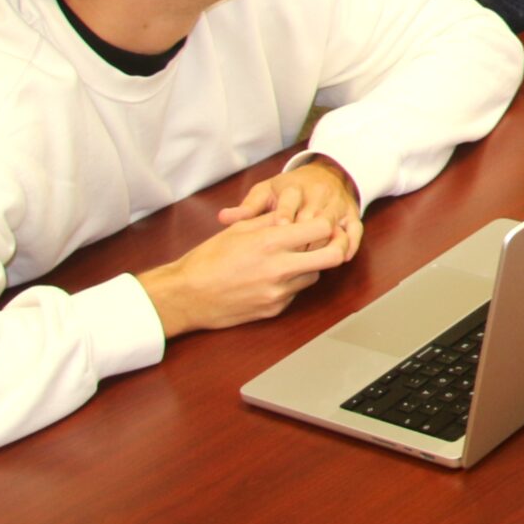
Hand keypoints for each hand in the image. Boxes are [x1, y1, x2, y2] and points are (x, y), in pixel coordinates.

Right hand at [138, 212, 352, 337]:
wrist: (186, 295)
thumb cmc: (208, 259)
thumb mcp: (239, 229)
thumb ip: (272, 220)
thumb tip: (297, 213)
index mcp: (270, 242)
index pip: (321, 228)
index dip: (327, 223)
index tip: (324, 223)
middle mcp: (280, 268)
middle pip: (333, 257)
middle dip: (337, 246)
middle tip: (332, 240)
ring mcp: (279, 292)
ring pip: (315, 276)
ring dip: (310, 266)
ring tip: (290, 259)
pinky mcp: (275, 309)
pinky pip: (296, 292)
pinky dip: (292, 283)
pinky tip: (272, 278)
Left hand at [220, 157, 362, 261]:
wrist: (327, 174)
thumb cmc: (289, 189)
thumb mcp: (266, 191)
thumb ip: (248, 207)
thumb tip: (224, 218)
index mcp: (294, 187)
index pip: (289, 201)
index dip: (284, 216)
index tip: (278, 230)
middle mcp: (318, 194)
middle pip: (311, 218)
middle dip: (301, 239)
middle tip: (288, 261)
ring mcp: (337, 205)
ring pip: (333, 227)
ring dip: (322, 245)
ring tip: (307, 266)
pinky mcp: (352, 215)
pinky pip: (355, 231)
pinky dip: (350, 244)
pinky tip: (340, 259)